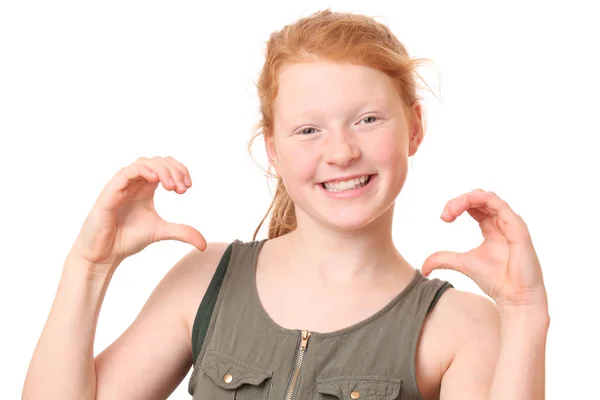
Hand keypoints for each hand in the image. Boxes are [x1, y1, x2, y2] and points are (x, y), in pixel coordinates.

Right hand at [70, 156, 205, 272]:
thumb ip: (182, 232)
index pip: (165, 167)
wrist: (103, 253)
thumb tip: (203, 243)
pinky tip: (156, 180)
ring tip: (172, 186)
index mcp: (145, 188)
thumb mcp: (161, 232)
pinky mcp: (110, 191)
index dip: (179, 171)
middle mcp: (134, 183)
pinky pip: (127, 172)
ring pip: (144, 163)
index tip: (187, 187)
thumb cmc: (126, 238)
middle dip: (174, 170)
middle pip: (157, 162)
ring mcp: (122, 185)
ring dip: (162, 170)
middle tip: (183, 187)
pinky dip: (143, 171)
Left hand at [422, 189, 546, 312]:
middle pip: (478, 198)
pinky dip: (480, 200)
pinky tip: (466, 204)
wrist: (515, 297)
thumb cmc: (495, 281)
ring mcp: (511, 223)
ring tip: (451, 211)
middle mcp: (502, 222)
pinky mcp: (517, 227)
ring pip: (487, 197)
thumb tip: (422, 269)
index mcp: (491, 228)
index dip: (456, 206)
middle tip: (445, 215)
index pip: (473, 205)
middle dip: (458, 201)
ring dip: (466, 199)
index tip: (444, 218)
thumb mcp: (462, 264)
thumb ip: (443, 260)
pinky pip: (499, 204)